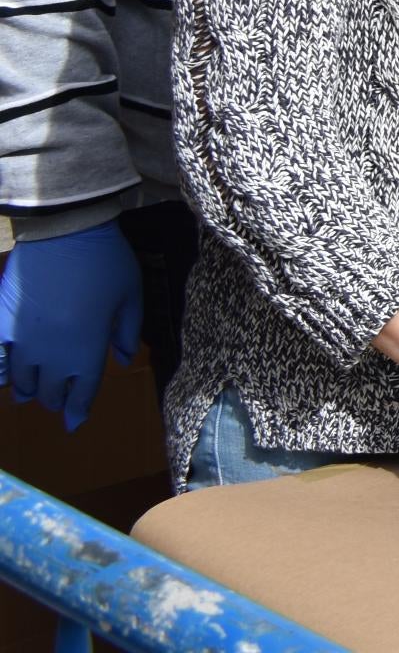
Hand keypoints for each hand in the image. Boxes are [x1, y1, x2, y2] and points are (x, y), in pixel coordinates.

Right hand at [0, 222, 141, 431]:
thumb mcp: (131, 295)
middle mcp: (53, 354)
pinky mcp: (1, 325)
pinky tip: (6, 372)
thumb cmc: (106, 261)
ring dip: (28, 389)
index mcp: (88, 350)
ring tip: (31, 391)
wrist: (64, 232)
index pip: (81, 392)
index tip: (75, 421)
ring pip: (21, 382)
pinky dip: (2, 370)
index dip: (77, 410)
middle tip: (58, 399)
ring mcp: (23, 341)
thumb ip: (129, 332)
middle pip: (49, 392)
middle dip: (56, 399)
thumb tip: (126, 360)